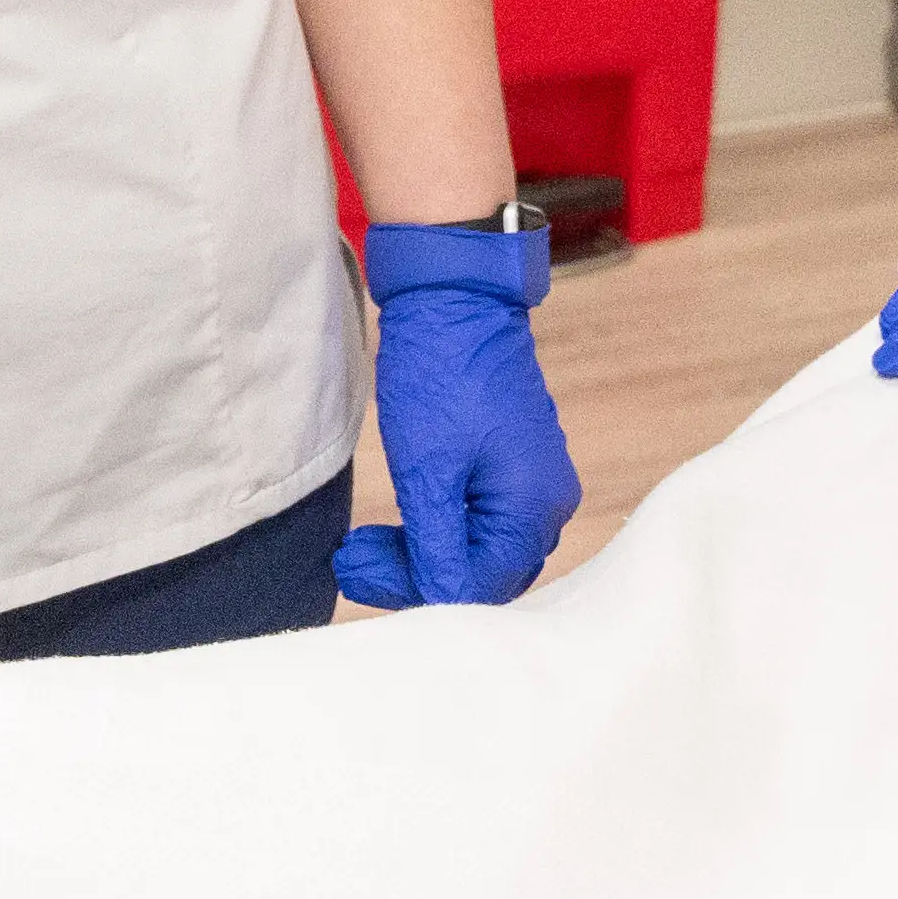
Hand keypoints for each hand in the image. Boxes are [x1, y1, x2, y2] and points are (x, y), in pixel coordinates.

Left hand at [341, 223, 583, 607]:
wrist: (453, 299)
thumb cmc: (443, 377)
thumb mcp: (428, 472)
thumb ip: (435, 548)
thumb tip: (438, 599)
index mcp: (534, 509)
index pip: (477, 586)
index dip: (413, 588)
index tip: (355, 566)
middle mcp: (546, 502)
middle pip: (482, 572)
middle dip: (414, 573)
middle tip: (351, 557)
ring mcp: (533, 481)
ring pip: (477, 547)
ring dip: (421, 552)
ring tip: (362, 542)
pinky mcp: (513, 462)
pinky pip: (479, 517)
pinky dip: (436, 526)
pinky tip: (399, 519)